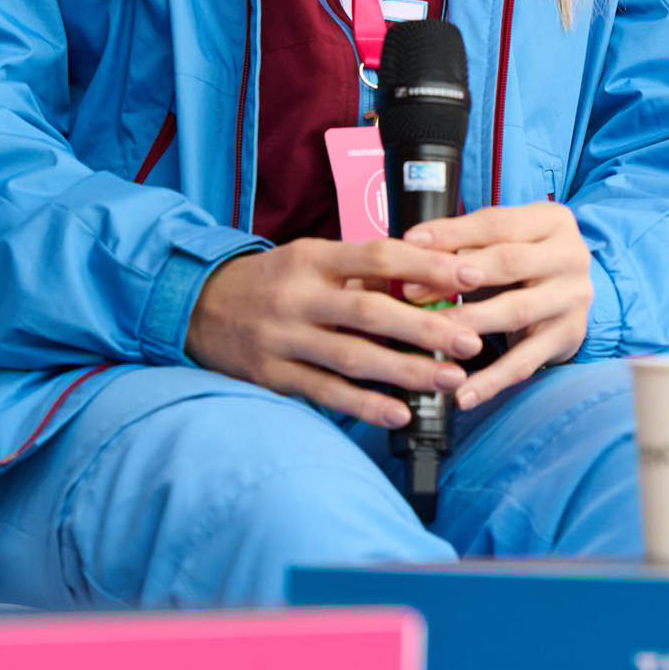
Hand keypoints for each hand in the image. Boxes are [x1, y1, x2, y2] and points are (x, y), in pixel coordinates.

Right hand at [187, 238, 482, 427]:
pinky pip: (325, 392)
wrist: (197, 305)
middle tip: (471, 340)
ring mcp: (282, 339)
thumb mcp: (309, 259)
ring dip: (407, 371)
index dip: (427, 267)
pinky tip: (399, 413)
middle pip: (370, 312)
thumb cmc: (271, 281)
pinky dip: (364, 405)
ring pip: (352, 357)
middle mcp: (297, 296)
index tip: (469, 275)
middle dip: (426, 328)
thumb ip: (360, 272)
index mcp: (311, 258)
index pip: (377, 256)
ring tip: (450, 380)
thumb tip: (429, 279)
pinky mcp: (272, 376)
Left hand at [403, 203, 592, 410]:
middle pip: (508, 263)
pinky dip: (492, 381)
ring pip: (515, 311)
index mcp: (551, 220)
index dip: (451, 233)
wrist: (570, 293)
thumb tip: (407, 252)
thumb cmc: (521, 262)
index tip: (409, 243)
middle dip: (455, 277)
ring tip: (428, 338)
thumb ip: (462, 243)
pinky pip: (525, 362)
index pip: (496, 222)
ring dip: (467, 325)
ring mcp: (573, 298)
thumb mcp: (500, 241)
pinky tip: (462, 395)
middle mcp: (571, 256)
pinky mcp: (569, 337)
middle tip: (409, 292)